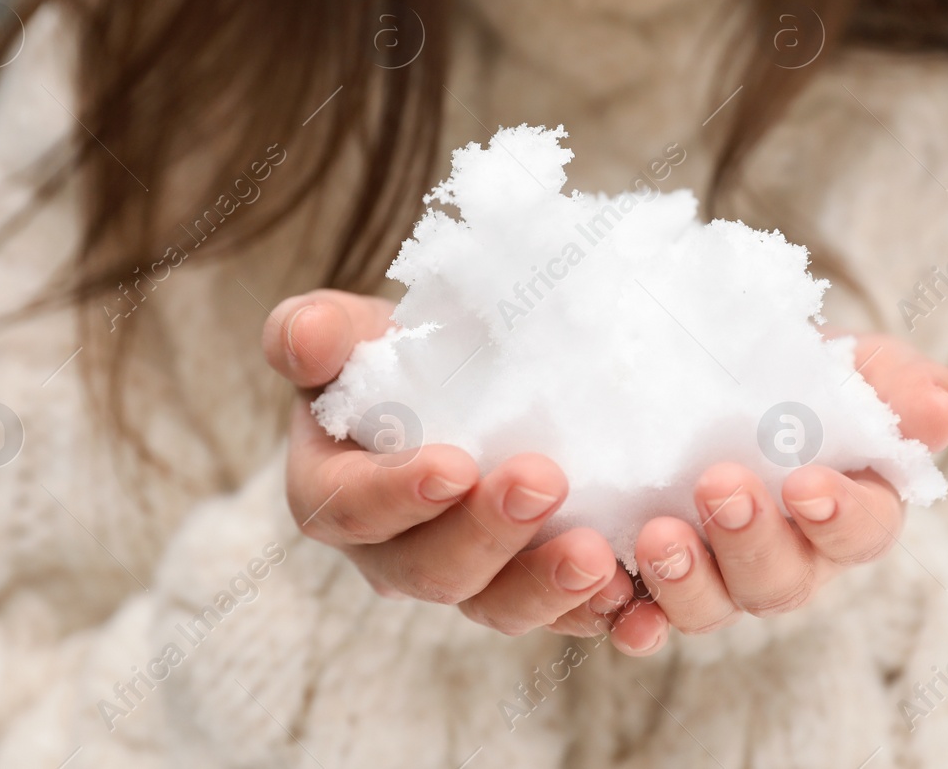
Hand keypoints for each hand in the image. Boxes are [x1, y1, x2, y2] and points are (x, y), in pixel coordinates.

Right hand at [264, 291, 646, 640]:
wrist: (462, 376)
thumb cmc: (395, 353)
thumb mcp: (347, 330)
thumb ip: (316, 332)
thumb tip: (310, 340)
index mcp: (334, 496)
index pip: (351, 508)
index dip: (398, 495)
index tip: (455, 465)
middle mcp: (393, 553)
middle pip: (430, 569)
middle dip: (487, 536)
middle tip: (545, 482)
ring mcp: (467, 577)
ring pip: (497, 606)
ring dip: (547, 588)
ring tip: (599, 557)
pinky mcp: (530, 586)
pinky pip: (562, 617)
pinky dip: (598, 614)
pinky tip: (636, 600)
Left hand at [624, 335, 947, 654]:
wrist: (714, 369)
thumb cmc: (801, 373)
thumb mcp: (857, 366)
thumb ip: (902, 388)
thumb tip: (941, 411)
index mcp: (848, 514)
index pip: (859, 533)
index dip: (838, 517)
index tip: (806, 486)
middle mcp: (787, 561)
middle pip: (779, 581)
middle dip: (750, 542)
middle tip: (720, 489)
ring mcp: (718, 579)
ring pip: (710, 608)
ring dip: (685, 582)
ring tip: (657, 537)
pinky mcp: (653, 584)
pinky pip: (642, 618)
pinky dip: (630, 617)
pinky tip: (615, 596)